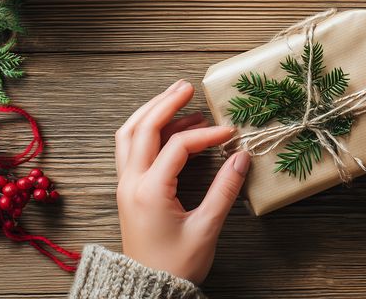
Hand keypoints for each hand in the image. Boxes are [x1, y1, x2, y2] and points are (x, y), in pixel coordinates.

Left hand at [114, 79, 250, 283]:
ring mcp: (125, 185)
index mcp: (149, 191)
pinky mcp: (127, 190)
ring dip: (151, 112)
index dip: (205, 134)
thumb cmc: (176, 265)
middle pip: (142, 128)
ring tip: (176, 98)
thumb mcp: (205, 229)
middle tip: (187, 87)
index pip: (177, 145)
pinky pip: (130, 148)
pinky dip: (146, 130)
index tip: (229, 133)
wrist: (147, 289)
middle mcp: (131, 182)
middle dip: (165, 103)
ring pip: (129, 134)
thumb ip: (224, 191)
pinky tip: (167, 127)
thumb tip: (240, 158)